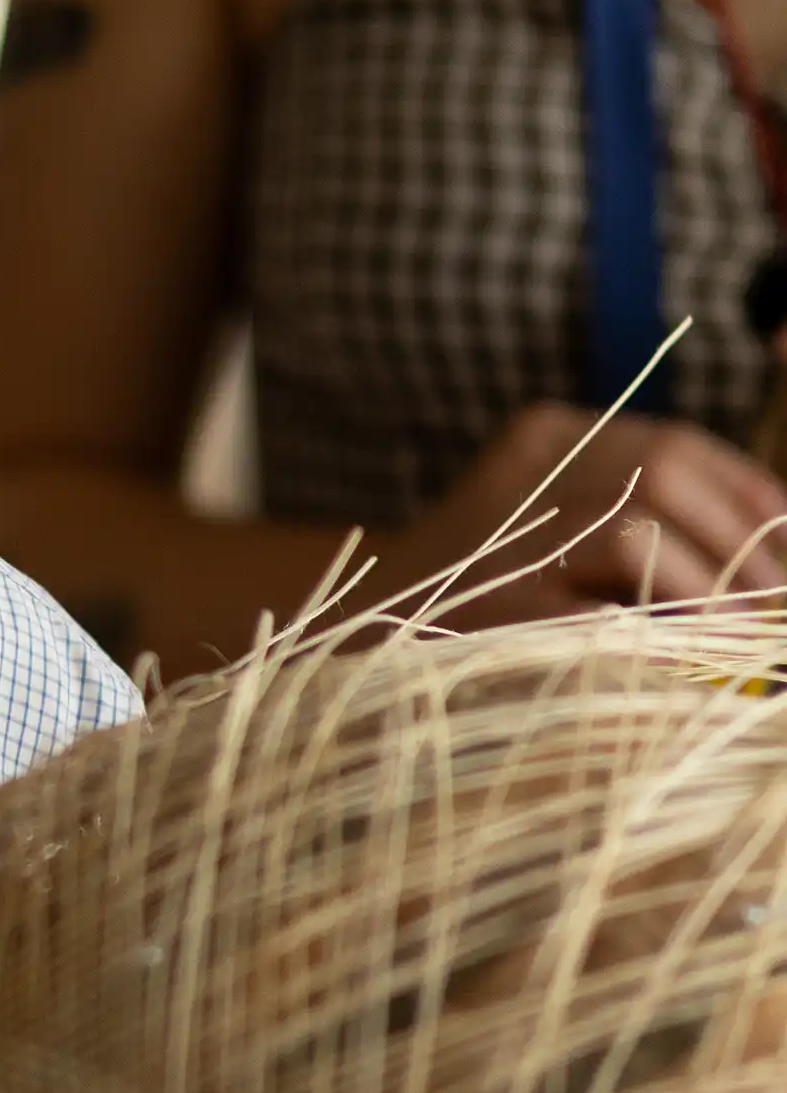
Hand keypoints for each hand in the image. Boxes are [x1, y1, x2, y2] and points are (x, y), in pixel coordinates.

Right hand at [368, 403, 786, 625]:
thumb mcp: (546, 536)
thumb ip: (634, 526)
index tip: (786, 541)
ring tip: (745, 634)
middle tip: (776, 601)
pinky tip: (690, 655)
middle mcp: (524, 469)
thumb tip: (761, 558)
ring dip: (711, 580)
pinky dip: (663, 622)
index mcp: (544, 436)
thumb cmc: (465, 606)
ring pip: (642, 523)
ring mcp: (504, 534)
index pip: (678, 443)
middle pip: (668, 471)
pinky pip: (604, 598)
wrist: (349, 652)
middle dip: (742, 537)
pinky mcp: (493, 603)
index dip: (750, 493)